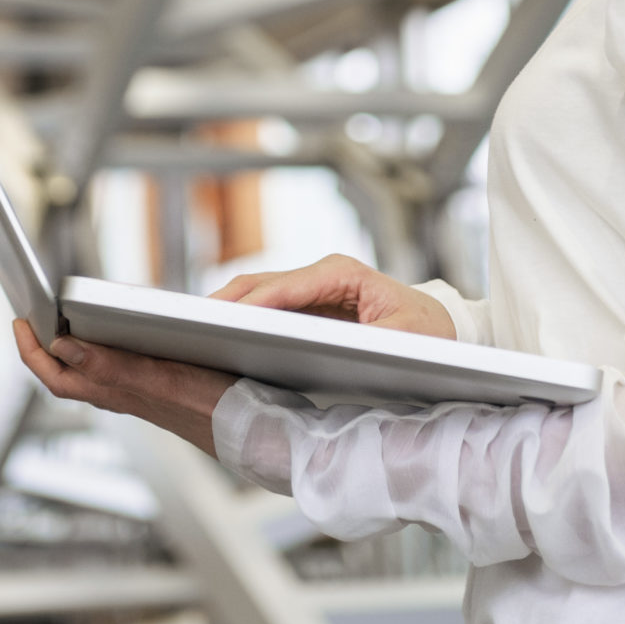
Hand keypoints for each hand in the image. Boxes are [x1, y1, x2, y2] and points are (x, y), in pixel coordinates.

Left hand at [14, 320, 235, 455]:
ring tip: (64, 321)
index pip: (54, 376)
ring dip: (72, 347)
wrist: (246, 428)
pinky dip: (104, 348)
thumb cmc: (206, 407)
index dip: (30, 352)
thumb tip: (61, 346)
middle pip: (66, 375)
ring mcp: (136, 393)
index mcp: (113, 392)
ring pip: (89, 372)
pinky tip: (116, 336)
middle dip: (44, 348)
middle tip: (34, 318)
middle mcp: (119, 394)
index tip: (20, 322)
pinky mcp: (156, 389)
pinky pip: (115, 368)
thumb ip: (108, 364)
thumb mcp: (155, 377)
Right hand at [210, 253, 454, 338]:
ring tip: (187, 335)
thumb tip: (337, 349)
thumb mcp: (408, 341)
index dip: (253, 306)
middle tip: (184, 327)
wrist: (441, 332)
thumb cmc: (429, 334)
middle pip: (259, 285)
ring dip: (224, 313)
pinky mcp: (306, 308)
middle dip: (223, 305)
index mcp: (343, 274)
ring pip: (255, 295)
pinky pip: (264, 311)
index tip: (223, 322)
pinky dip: (237, 322)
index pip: (286, 287)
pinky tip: (214, 342)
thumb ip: (374, 342)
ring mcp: (312, 290)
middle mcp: (322, 275)